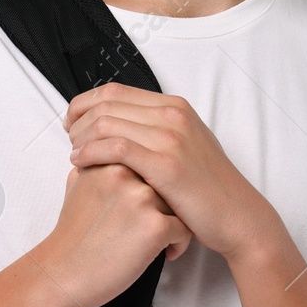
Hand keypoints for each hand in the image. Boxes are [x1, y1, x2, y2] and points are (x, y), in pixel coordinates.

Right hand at [35, 162, 192, 306]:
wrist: (63, 273)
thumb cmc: (72, 235)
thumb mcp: (77, 186)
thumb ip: (97, 166)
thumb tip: (109, 156)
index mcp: (109, 160)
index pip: (147, 160)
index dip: (152, 182)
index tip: (148, 202)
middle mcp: (126, 173)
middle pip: (165, 180)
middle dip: (166, 202)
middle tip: (156, 223)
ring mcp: (142, 198)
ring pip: (179, 203)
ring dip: (174, 222)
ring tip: (160, 241)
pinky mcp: (154, 226)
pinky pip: (184, 229)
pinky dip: (178, 243)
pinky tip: (164, 253)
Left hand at [63, 82, 276, 262]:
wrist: (237, 215)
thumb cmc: (207, 188)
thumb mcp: (186, 145)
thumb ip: (156, 130)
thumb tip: (118, 124)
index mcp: (174, 106)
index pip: (114, 91)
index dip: (84, 103)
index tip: (72, 122)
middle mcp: (172, 115)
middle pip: (105, 103)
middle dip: (78, 120)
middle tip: (69, 141)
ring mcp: (170, 138)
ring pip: (105, 123)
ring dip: (80, 138)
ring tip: (74, 155)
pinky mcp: (166, 165)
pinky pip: (115, 148)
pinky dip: (90, 153)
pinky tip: (80, 165)